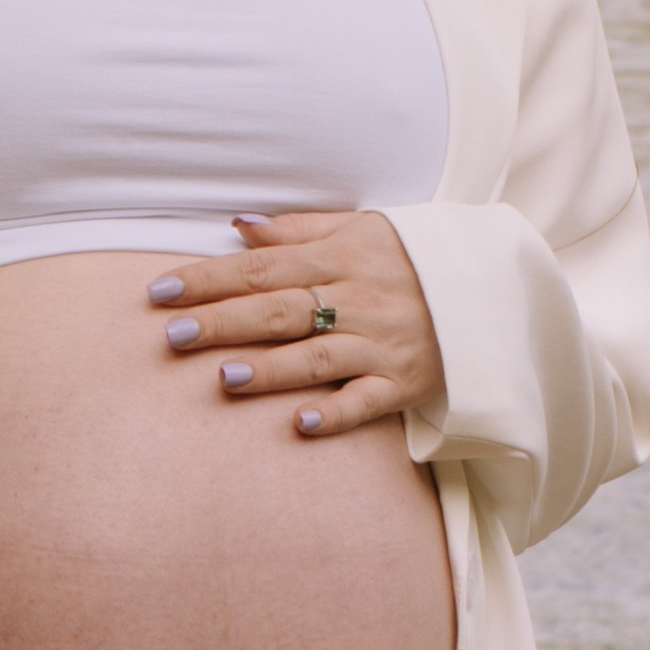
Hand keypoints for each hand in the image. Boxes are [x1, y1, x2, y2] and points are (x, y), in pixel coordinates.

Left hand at [148, 207, 444, 440]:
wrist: (489, 292)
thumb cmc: (411, 259)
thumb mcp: (361, 228)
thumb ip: (298, 229)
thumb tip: (238, 226)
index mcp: (340, 257)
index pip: (262, 268)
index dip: (209, 278)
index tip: (161, 290)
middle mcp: (357, 299)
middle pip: (280, 311)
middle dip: (223, 321)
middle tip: (173, 334)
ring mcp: (380, 343)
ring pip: (317, 357)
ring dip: (271, 368)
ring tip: (225, 377)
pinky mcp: (403, 382)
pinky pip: (367, 401)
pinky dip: (335, 413)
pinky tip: (300, 424)